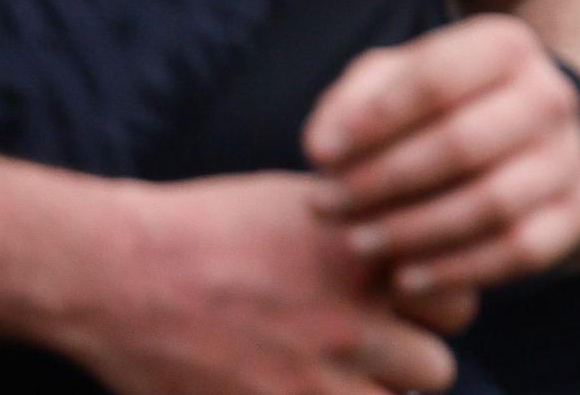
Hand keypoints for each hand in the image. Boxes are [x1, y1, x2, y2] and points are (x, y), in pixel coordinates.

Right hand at [39, 171, 473, 394]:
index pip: (460, 305)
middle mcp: (349, 326)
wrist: (119, 272)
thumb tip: (423, 252)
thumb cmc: (212, 228)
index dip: (437, 308)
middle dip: (411, 362)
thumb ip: (374, 233)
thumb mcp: (309, 204)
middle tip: (375, 352)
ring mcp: (307, 382)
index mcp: (367, 265)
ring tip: (341, 379)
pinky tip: (303, 388)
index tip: (407, 305)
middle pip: (435, 369)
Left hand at [305, 12, 579, 295]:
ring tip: (357, 243)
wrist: (525, 140)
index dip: (371, 121)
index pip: (436, 79)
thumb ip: (349, 103)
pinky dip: (456, 270)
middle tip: (326, 207)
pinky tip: (405, 277)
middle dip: (383, 181)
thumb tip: (324, 149)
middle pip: (463, 143)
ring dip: (412, 231)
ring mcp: (568, 157)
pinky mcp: (576, 214)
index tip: (319, 155)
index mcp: (508, 46)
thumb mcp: (394, 83)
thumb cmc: (437, 108)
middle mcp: (550, 95)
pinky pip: (518, 251)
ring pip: (491, 203)